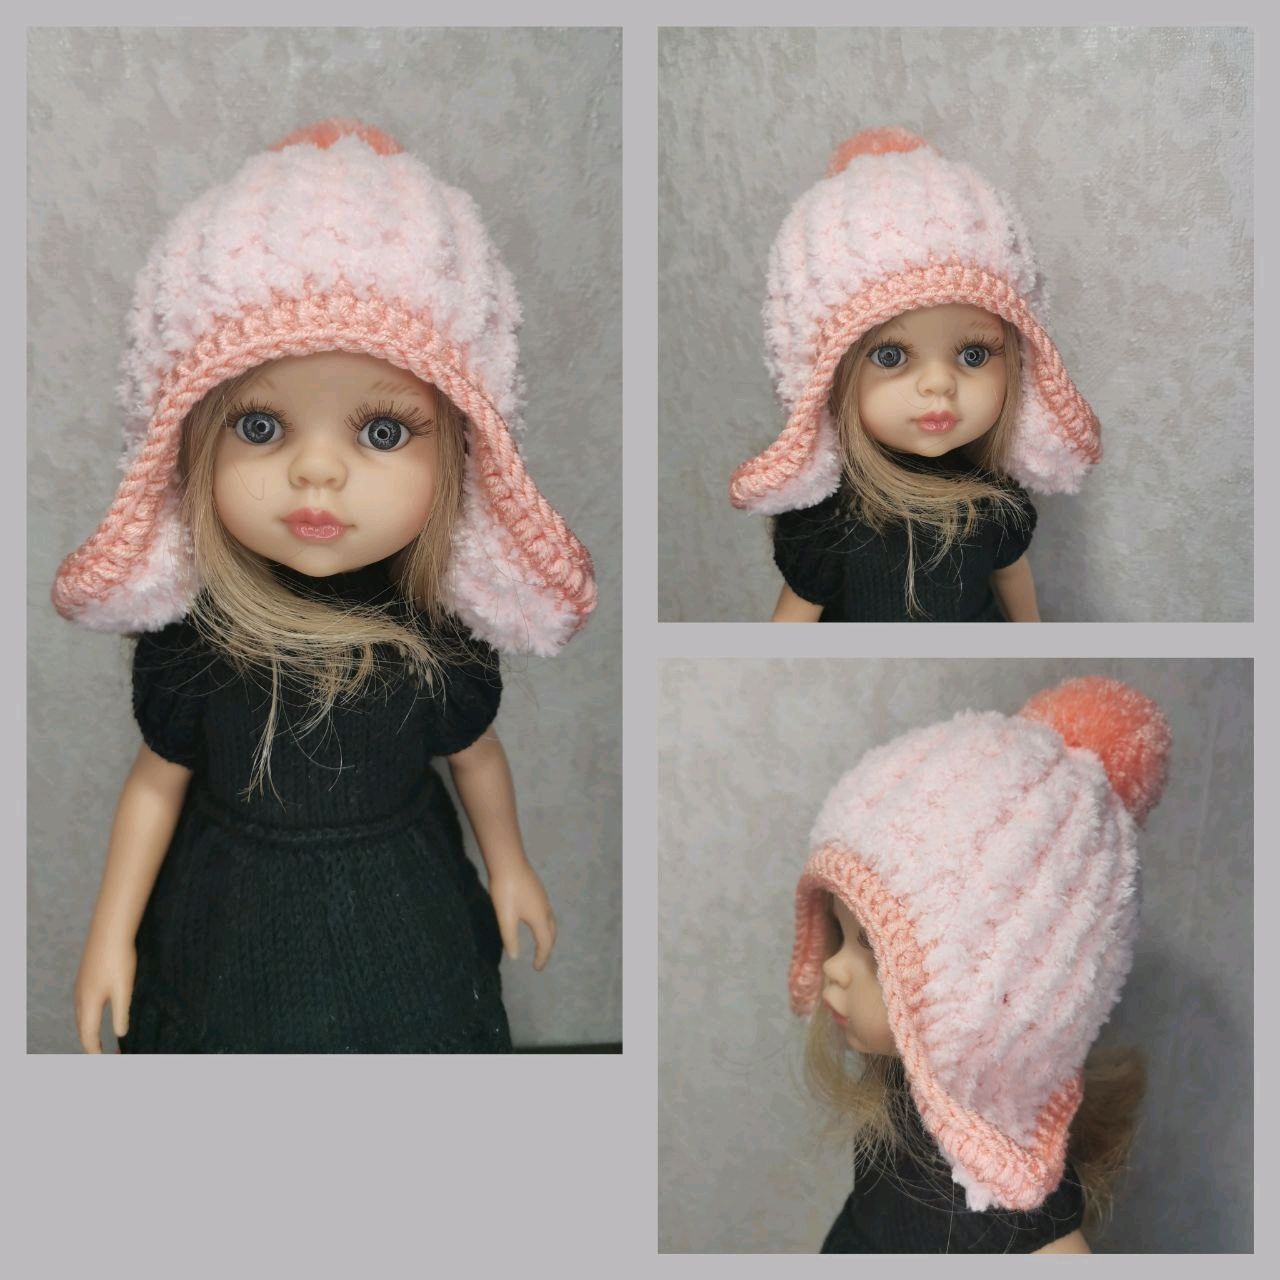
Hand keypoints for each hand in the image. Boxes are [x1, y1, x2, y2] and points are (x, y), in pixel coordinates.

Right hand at [74, 930, 135, 1052]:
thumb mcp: (124, 989)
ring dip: (87, 1030)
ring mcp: (80, 986)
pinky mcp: (84, 976)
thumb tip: (120, 1034)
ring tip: (97, 1039)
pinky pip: (82, 1004)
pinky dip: (88, 1016)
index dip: (95, 1050)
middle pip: (82, 1027)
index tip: (104, 1061)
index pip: (89, 1035)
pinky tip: (96, 1013)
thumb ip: (121, 1013)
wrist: (109, 931)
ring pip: (81, 1015)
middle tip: (100, 1055)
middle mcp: (80, 997)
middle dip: (89, 1043)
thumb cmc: (119, 960)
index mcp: (89, 1003)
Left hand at [488, 862, 556, 970]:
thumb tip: (515, 956)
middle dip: (548, 947)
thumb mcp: (506, 918)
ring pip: (550, 922)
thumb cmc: (506, 891)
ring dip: (547, 935)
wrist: (508, 862)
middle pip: (552, 933)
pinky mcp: (538, 892)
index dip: (542, 957)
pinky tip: (534, 922)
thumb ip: (510, 938)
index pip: (545, 943)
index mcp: (540, 918)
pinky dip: (544, 925)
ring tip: (539, 944)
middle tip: (541, 958)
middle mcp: (545, 909)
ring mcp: (543, 899)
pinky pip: (546, 914)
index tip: (537, 968)